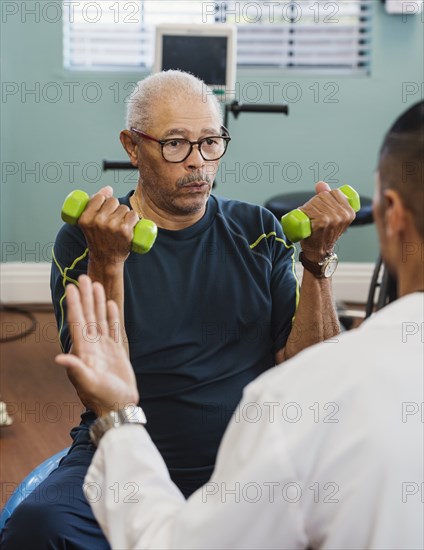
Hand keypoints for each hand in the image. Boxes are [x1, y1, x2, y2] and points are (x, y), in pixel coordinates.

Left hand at [55, 275, 138, 416]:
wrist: (120, 407)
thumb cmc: (103, 398)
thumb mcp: (89, 384)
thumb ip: (76, 369)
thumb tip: (59, 357)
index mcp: (83, 351)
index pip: (78, 322)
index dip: (74, 304)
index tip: (71, 287)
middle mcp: (92, 346)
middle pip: (88, 315)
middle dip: (85, 296)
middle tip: (84, 277)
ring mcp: (104, 347)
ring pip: (100, 318)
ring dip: (97, 302)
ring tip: (97, 285)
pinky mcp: (116, 351)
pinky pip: (114, 328)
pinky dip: (112, 316)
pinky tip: (110, 304)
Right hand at [78, 186, 139, 265]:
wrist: (106, 260)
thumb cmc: (98, 239)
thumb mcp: (89, 222)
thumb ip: (94, 204)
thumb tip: (109, 188)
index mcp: (85, 218)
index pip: (99, 197)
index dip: (104, 201)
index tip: (105, 210)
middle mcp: (98, 221)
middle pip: (113, 201)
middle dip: (115, 208)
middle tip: (113, 220)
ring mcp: (112, 226)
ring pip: (124, 208)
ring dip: (125, 214)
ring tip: (120, 226)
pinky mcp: (125, 231)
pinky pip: (133, 215)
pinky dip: (134, 219)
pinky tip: (130, 226)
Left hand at [299, 181, 355, 260]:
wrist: (318, 252)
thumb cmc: (324, 233)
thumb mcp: (332, 214)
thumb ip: (328, 197)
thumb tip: (320, 184)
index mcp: (349, 212)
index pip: (334, 192)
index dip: (325, 198)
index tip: (322, 209)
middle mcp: (343, 215)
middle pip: (323, 196)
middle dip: (315, 203)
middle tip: (313, 216)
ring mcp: (332, 218)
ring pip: (315, 201)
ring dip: (307, 209)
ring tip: (309, 219)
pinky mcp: (321, 222)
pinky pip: (308, 209)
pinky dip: (303, 213)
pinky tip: (306, 221)